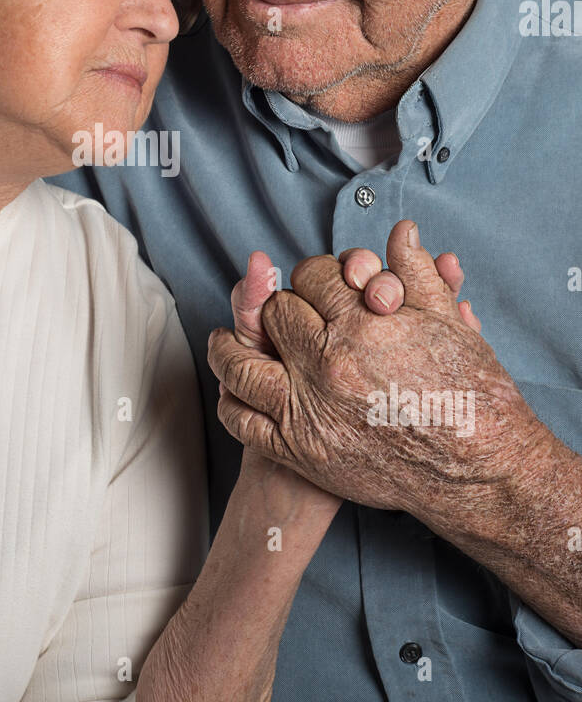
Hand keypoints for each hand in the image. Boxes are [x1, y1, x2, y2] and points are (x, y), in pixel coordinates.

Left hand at [209, 220, 539, 517]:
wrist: (477, 468)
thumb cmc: (469, 393)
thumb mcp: (445, 322)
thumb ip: (416, 273)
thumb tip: (401, 233)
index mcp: (361, 324)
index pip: (311, 277)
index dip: (315, 275)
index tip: (319, 284)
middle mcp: (327, 364)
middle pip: (277, 314)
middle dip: (283, 306)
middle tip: (287, 312)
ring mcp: (308, 410)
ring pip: (241, 366)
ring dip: (229, 347)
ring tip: (226, 341)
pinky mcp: (300, 452)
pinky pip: (244, 421)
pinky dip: (231, 400)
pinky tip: (232, 388)